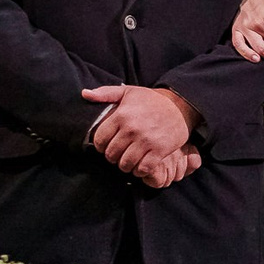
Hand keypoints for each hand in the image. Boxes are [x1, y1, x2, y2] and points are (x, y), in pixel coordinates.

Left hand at [83, 85, 197, 184]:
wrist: (179, 106)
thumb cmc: (150, 100)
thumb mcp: (128, 92)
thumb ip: (105, 93)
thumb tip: (84, 94)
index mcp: (121, 115)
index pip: (100, 140)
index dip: (100, 146)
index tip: (106, 146)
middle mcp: (132, 129)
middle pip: (112, 154)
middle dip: (112, 157)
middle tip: (118, 155)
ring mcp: (146, 141)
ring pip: (126, 164)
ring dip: (125, 166)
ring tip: (128, 161)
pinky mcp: (160, 150)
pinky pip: (143, 168)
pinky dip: (139, 171)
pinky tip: (140, 165)